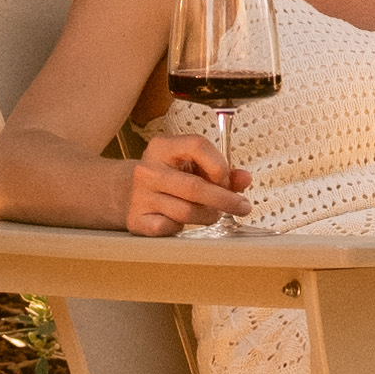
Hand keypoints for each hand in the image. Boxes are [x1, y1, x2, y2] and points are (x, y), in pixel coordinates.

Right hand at [119, 120, 249, 234]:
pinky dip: (182, 228)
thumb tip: (245, 179)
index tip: (228, 180)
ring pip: (186, 212)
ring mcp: (139, 195)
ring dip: (207, 216)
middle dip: (225, 200)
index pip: (197, 145)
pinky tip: (182, 221)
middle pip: (195, 187)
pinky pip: (169, 228)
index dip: (220, 165)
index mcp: (162, 147)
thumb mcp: (193, 166)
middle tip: (242, 207)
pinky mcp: (136, 219)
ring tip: (212, 213)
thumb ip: (221, 171)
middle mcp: (148, 169)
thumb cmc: (170, 177)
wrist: (129, 193)